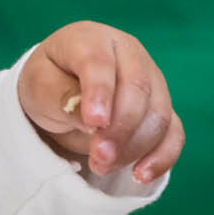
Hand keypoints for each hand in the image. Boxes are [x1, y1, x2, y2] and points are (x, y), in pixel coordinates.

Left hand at [17, 21, 182, 184]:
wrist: (59, 92)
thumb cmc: (48, 83)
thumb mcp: (40, 86)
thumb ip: (62, 97)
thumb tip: (94, 120)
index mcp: (92, 39)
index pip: (100, 62)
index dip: (100, 92)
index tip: (94, 124)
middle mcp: (129, 54)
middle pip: (137, 89)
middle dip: (120, 128)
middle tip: (98, 158)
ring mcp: (151, 79)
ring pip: (158, 113)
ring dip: (134, 147)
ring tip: (102, 166)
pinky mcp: (162, 108)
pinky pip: (174, 133)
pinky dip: (162, 156)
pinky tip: (141, 175)